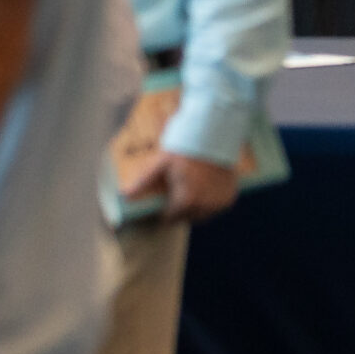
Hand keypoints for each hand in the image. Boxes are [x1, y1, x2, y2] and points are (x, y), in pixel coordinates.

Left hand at [124, 150, 240, 222]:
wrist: (214, 136)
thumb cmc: (185, 149)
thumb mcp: (161, 164)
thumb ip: (143, 182)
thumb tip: (125, 196)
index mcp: (186, 201)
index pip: (171, 218)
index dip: (165, 210)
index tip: (165, 202)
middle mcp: (204, 206)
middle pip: (187, 218)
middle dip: (181, 210)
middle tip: (179, 193)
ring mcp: (219, 202)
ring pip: (203, 215)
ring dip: (197, 209)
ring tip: (193, 191)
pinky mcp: (229, 197)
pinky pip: (217, 208)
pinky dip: (211, 203)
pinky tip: (207, 189)